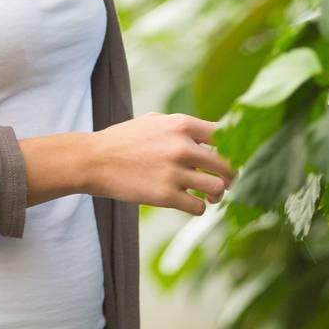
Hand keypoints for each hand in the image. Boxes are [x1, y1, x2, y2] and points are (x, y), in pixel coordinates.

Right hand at [85, 112, 233, 213]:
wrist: (93, 160)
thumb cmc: (124, 140)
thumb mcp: (155, 121)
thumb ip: (183, 127)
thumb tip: (212, 135)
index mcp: (182, 124)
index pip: (227, 134)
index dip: (235, 147)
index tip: (230, 157)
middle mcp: (182, 146)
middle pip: (228, 164)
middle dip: (230, 175)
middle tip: (225, 181)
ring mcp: (174, 172)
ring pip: (218, 188)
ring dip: (216, 194)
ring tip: (208, 195)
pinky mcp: (165, 196)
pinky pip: (199, 207)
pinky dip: (198, 207)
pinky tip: (189, 203)